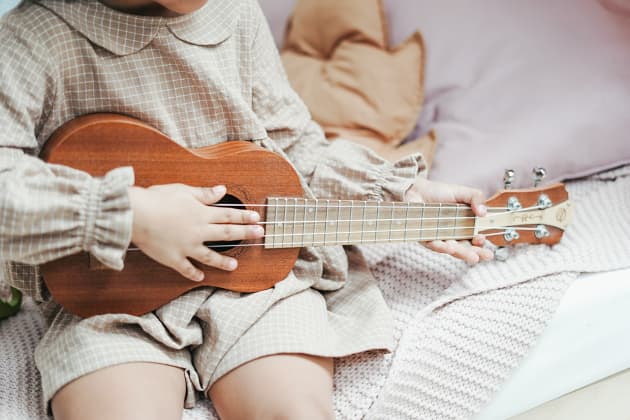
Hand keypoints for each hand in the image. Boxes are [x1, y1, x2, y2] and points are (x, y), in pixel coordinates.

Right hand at [127, 184, 263, 281]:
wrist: (135, 215)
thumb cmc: (157, 199)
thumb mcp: (183, 191)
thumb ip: (204, 193)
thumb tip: (223, 190)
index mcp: (201, 214)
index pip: (228, 215)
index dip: (244, 217)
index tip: (256, 218)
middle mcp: (198, 231)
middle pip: (226, 233)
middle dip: (245, 234)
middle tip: (259, 235)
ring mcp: (186, 247)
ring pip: (210, 256)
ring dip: (223, 262)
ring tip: (234, 265)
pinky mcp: (173, 258)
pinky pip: (186, 268)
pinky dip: (194, 273)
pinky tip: (201, 276)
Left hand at [405, 176, 493, 263]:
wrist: (418, 189)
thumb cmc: (440, 192)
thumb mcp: (463, 193)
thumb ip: (476, 198)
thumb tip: (484, 212)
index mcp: (464, 227)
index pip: (474, 239)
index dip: (480, 243)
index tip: (483, 239)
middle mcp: (452, 235)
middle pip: (465, 248)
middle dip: (475, 254)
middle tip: (483, 257)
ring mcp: (439, 237)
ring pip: (451, 249)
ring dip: (461, 253)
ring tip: (471, 256)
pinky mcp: (425, 237)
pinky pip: (433, 245)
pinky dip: (441, 247)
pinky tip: (449, 248)